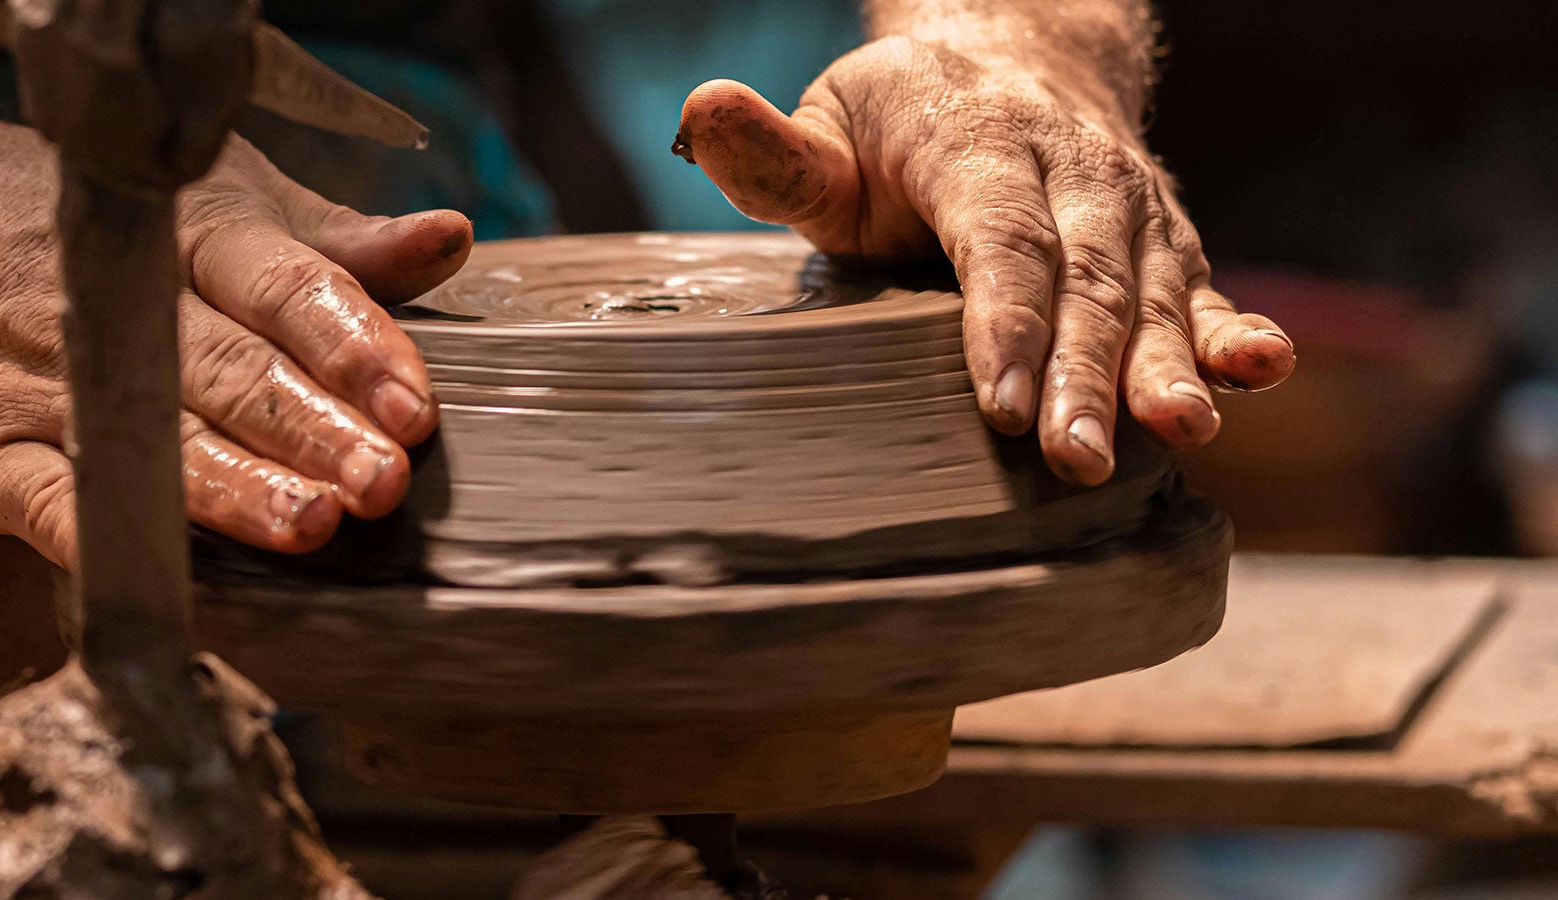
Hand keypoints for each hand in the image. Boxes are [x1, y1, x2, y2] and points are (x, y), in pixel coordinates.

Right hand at [0, 135, 470, 564]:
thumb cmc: (71, 221)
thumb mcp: (210, 204)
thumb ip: (331, 247)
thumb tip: (449, 243)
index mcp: (190, 237)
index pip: (283, 286)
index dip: (352, 344)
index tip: (414, 404)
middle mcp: (117, 306)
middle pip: (225, 368)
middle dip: (310, 428)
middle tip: (382, 479)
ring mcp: (41, 383)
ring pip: (147, 440)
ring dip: (230, 487)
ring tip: (307, 525)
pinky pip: (46, 504)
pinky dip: (103, 539)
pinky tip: (166, 579)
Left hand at [673, 36, 1294, 484]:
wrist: (1018, 56)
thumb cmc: (900, 122)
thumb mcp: (828, 128)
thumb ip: (772, 155)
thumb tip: (700, 111)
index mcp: (982, 145)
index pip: (998, 240)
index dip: (1004, 321)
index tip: (996, 403)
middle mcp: (1074, 172)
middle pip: (1086, 280)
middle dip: (1084, 375)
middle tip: (1074, 460)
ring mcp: (1132, 209)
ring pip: (1153, 292)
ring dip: (1167, 367)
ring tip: (1182, 432)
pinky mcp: (1168, 246)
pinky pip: (1204, 290)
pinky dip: (1236, 333)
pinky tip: (1262, 372)